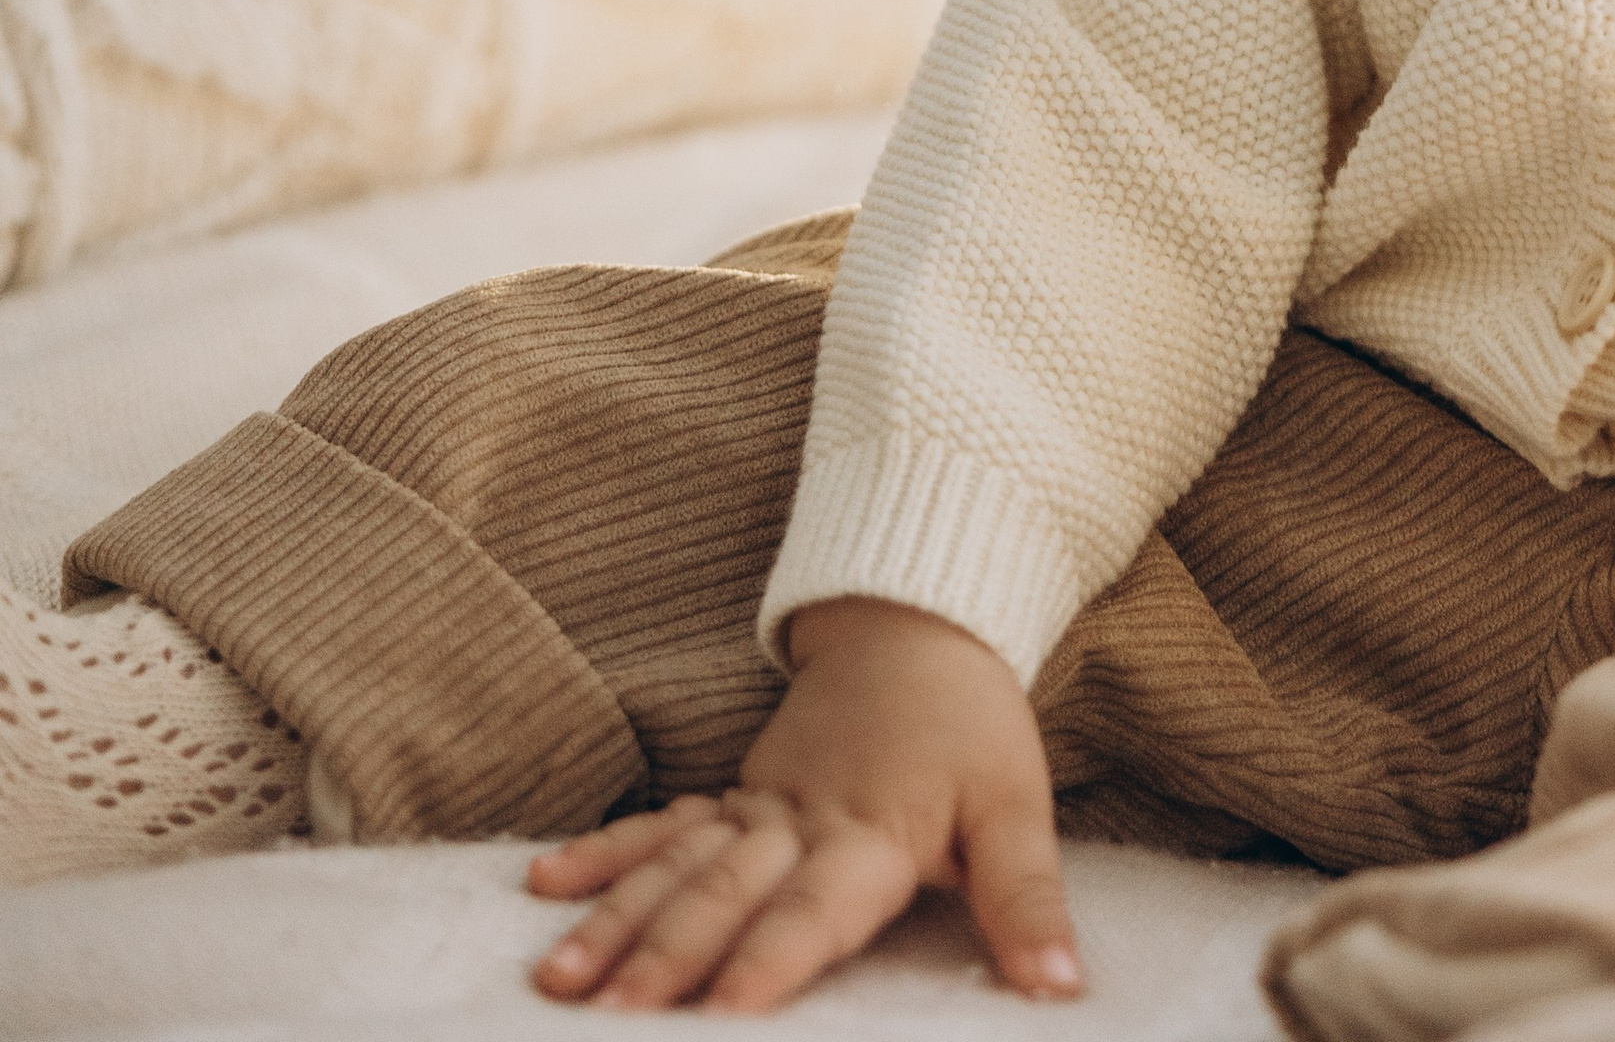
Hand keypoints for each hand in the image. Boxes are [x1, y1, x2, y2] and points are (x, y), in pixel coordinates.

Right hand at [523, 594, 1079, 1013]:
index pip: (814, 908)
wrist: (922, 621)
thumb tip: (1061, 986)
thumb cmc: (972, 723)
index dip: (772, 959)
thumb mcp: (1018, 806)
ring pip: (674, 866)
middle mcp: (797, 822)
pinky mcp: (733, 795)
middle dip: (663, 955)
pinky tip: (543, 882)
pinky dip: (603, 853)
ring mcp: (755, 806)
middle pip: (722, 893)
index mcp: (869, 833)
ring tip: (555, 976)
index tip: (723, 1014)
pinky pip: (661, 827)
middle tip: (607, 1014)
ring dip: (613, 919)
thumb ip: (1026, 899)